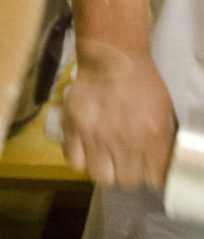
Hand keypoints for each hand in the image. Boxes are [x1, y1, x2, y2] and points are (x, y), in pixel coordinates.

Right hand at [62, 48, 175, 188]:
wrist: (112, 58)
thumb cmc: (141, 83)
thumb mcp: (164, 111)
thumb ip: (163, 142)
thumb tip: (161, 167)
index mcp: (152, 136)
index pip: (155, 179)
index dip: (152, 175)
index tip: (149, 170)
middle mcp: (125, 140)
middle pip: (128, 181)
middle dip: (130, 172)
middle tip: (127, 161)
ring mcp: (97, 136)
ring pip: (102, 177)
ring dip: (106, 170)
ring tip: (106, 158)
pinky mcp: (74, 129)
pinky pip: (75, 162)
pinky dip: (82, 160)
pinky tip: (87, 150)